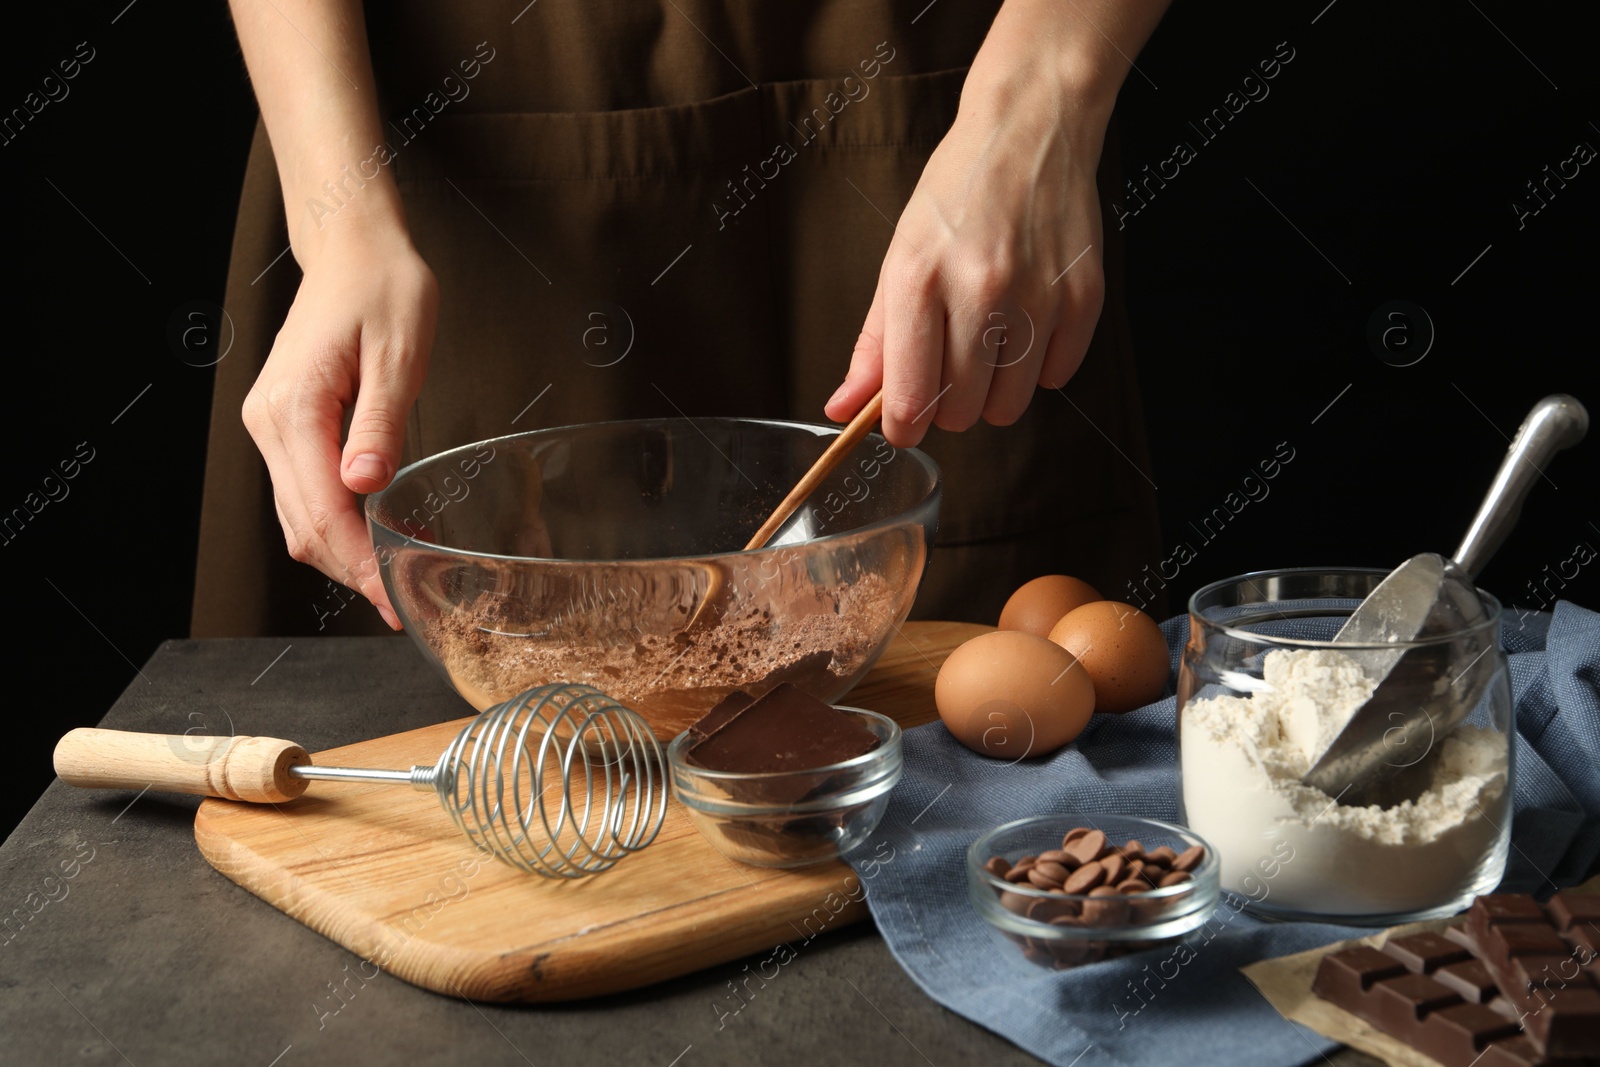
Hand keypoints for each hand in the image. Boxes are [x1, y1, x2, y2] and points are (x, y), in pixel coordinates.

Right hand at [241, 222, 437, 628]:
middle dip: (351, 572)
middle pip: (303, 525)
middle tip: (401, 606)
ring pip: (298, 516)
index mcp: (294, 407)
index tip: (394, 598)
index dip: (359, 563)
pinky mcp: (285, 426)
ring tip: (395, 581)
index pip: (322, 510)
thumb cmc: (383, 290)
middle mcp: (270, 423)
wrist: (353, 250)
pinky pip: (305, 492)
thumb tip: (366, 486)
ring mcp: (271, 426)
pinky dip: (337, 525)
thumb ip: (381, 422)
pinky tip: (378, 538)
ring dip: (343, 555)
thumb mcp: (399, 353)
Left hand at [826, 25, 1121, 446]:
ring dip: (992, 393)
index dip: (902, 428)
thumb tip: (843, 410)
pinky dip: (1037, 367)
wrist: (1031, 130)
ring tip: (987, 345)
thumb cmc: (957, 194)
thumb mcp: (899, 259)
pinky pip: (1056, 377)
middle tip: (947, 369)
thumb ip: (873, 343)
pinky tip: (1026, 324)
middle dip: (948, 407)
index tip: (903, 425)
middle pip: (961, 411)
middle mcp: (980, 289)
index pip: (909, 398)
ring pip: (1009, 406)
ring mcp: (1037, 295)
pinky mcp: (1083, 298)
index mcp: (919, 279)